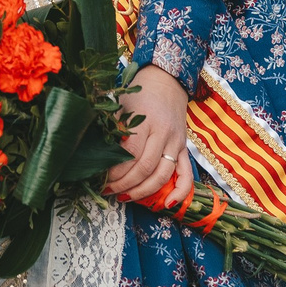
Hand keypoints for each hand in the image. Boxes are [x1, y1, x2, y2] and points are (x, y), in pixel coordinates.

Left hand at [102, 64, 189, 203]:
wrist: (166, 82)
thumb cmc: (139, 95)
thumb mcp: (122, 105)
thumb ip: (113, 128)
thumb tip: (99, 155)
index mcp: (145, 120)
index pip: (131, 153)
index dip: (116, 170)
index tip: (102, 177)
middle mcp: (163, 133)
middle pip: (145, 167)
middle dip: (125, 184)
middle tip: (109, 190)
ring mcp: (176, 142)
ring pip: (163, 175)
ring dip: (143, 191)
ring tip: (125, 197)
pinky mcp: (184, 148)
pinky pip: (187, 174)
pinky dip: (180, 192)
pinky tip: (167, 204)